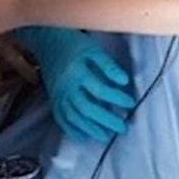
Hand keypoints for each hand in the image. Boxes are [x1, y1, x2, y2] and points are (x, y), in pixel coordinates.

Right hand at [16, 27, 135, 140]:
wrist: (48, 41)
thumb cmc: (74, 44)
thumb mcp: (93, 49)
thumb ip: (108, 65)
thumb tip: (124, 81)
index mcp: (78, 72)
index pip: (100, 90)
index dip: (117, 98)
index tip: (130, 103)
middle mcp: (66, 86)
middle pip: (87, 108)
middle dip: (107, 120)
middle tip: (123, 127)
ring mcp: (58, 95)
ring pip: (74, 117)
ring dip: (91, 129)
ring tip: (106, 136)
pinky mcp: (53, 100)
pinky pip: (61, 119)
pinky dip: (72, 130)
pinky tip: (84, 137)